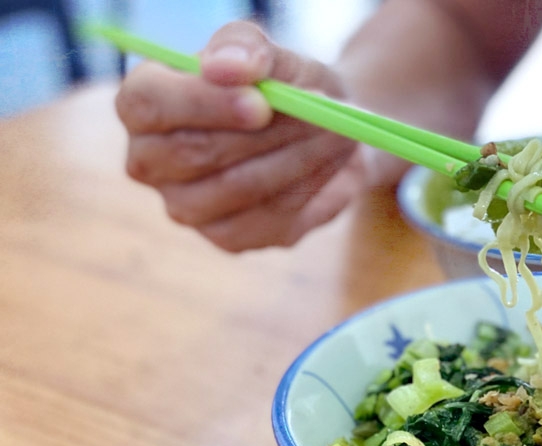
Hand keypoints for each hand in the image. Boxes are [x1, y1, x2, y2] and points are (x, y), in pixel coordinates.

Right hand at [115, 21, 365, 250]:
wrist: (323, 131)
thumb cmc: (284, 85)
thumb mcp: (271, 53)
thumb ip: (245, 47)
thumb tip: (228, 68)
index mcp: (144, 103)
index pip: (149, 104)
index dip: (204, 103)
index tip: (261, 102)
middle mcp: (151, 161)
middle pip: (195, 152)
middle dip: (267, 132)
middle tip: (319, 115)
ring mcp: (186, 206)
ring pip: (239, 187)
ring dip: (297, 158)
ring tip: (333, 132)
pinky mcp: (228, 238)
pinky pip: (269, 217)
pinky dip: (308, 187)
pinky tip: (327, 164)